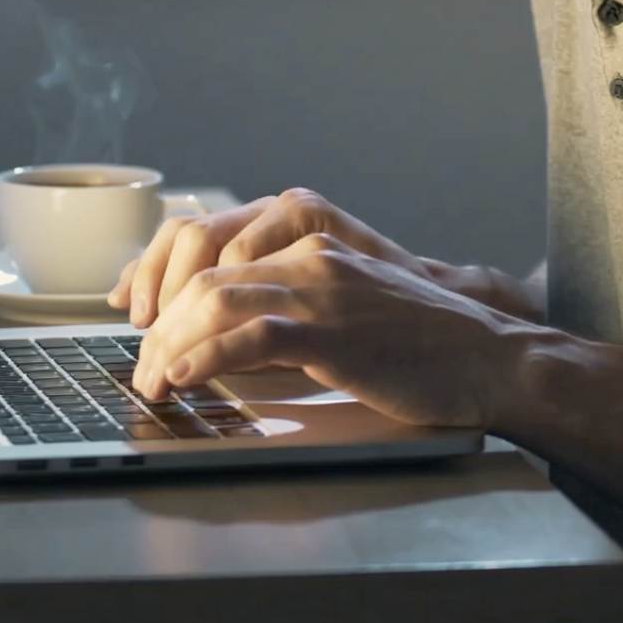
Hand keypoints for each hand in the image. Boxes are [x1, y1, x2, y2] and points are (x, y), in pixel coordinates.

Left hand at [130, 234, 526, 431]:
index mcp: (307, 241)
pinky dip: (206, 357)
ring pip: (216, 299)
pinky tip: (184, 380)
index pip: (208, 242)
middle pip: (202, 271)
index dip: (158, 272)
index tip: (132, 310)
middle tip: (139, 366)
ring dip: (171, 344)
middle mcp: (308, 254)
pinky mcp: (332, 329)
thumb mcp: (347, 307)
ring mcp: (320, 288)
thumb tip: (223, 339)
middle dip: (158, 321)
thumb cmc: (421, 344)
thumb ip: (290, 306)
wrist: (490, 356)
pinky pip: (250, 335)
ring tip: (152, 381)